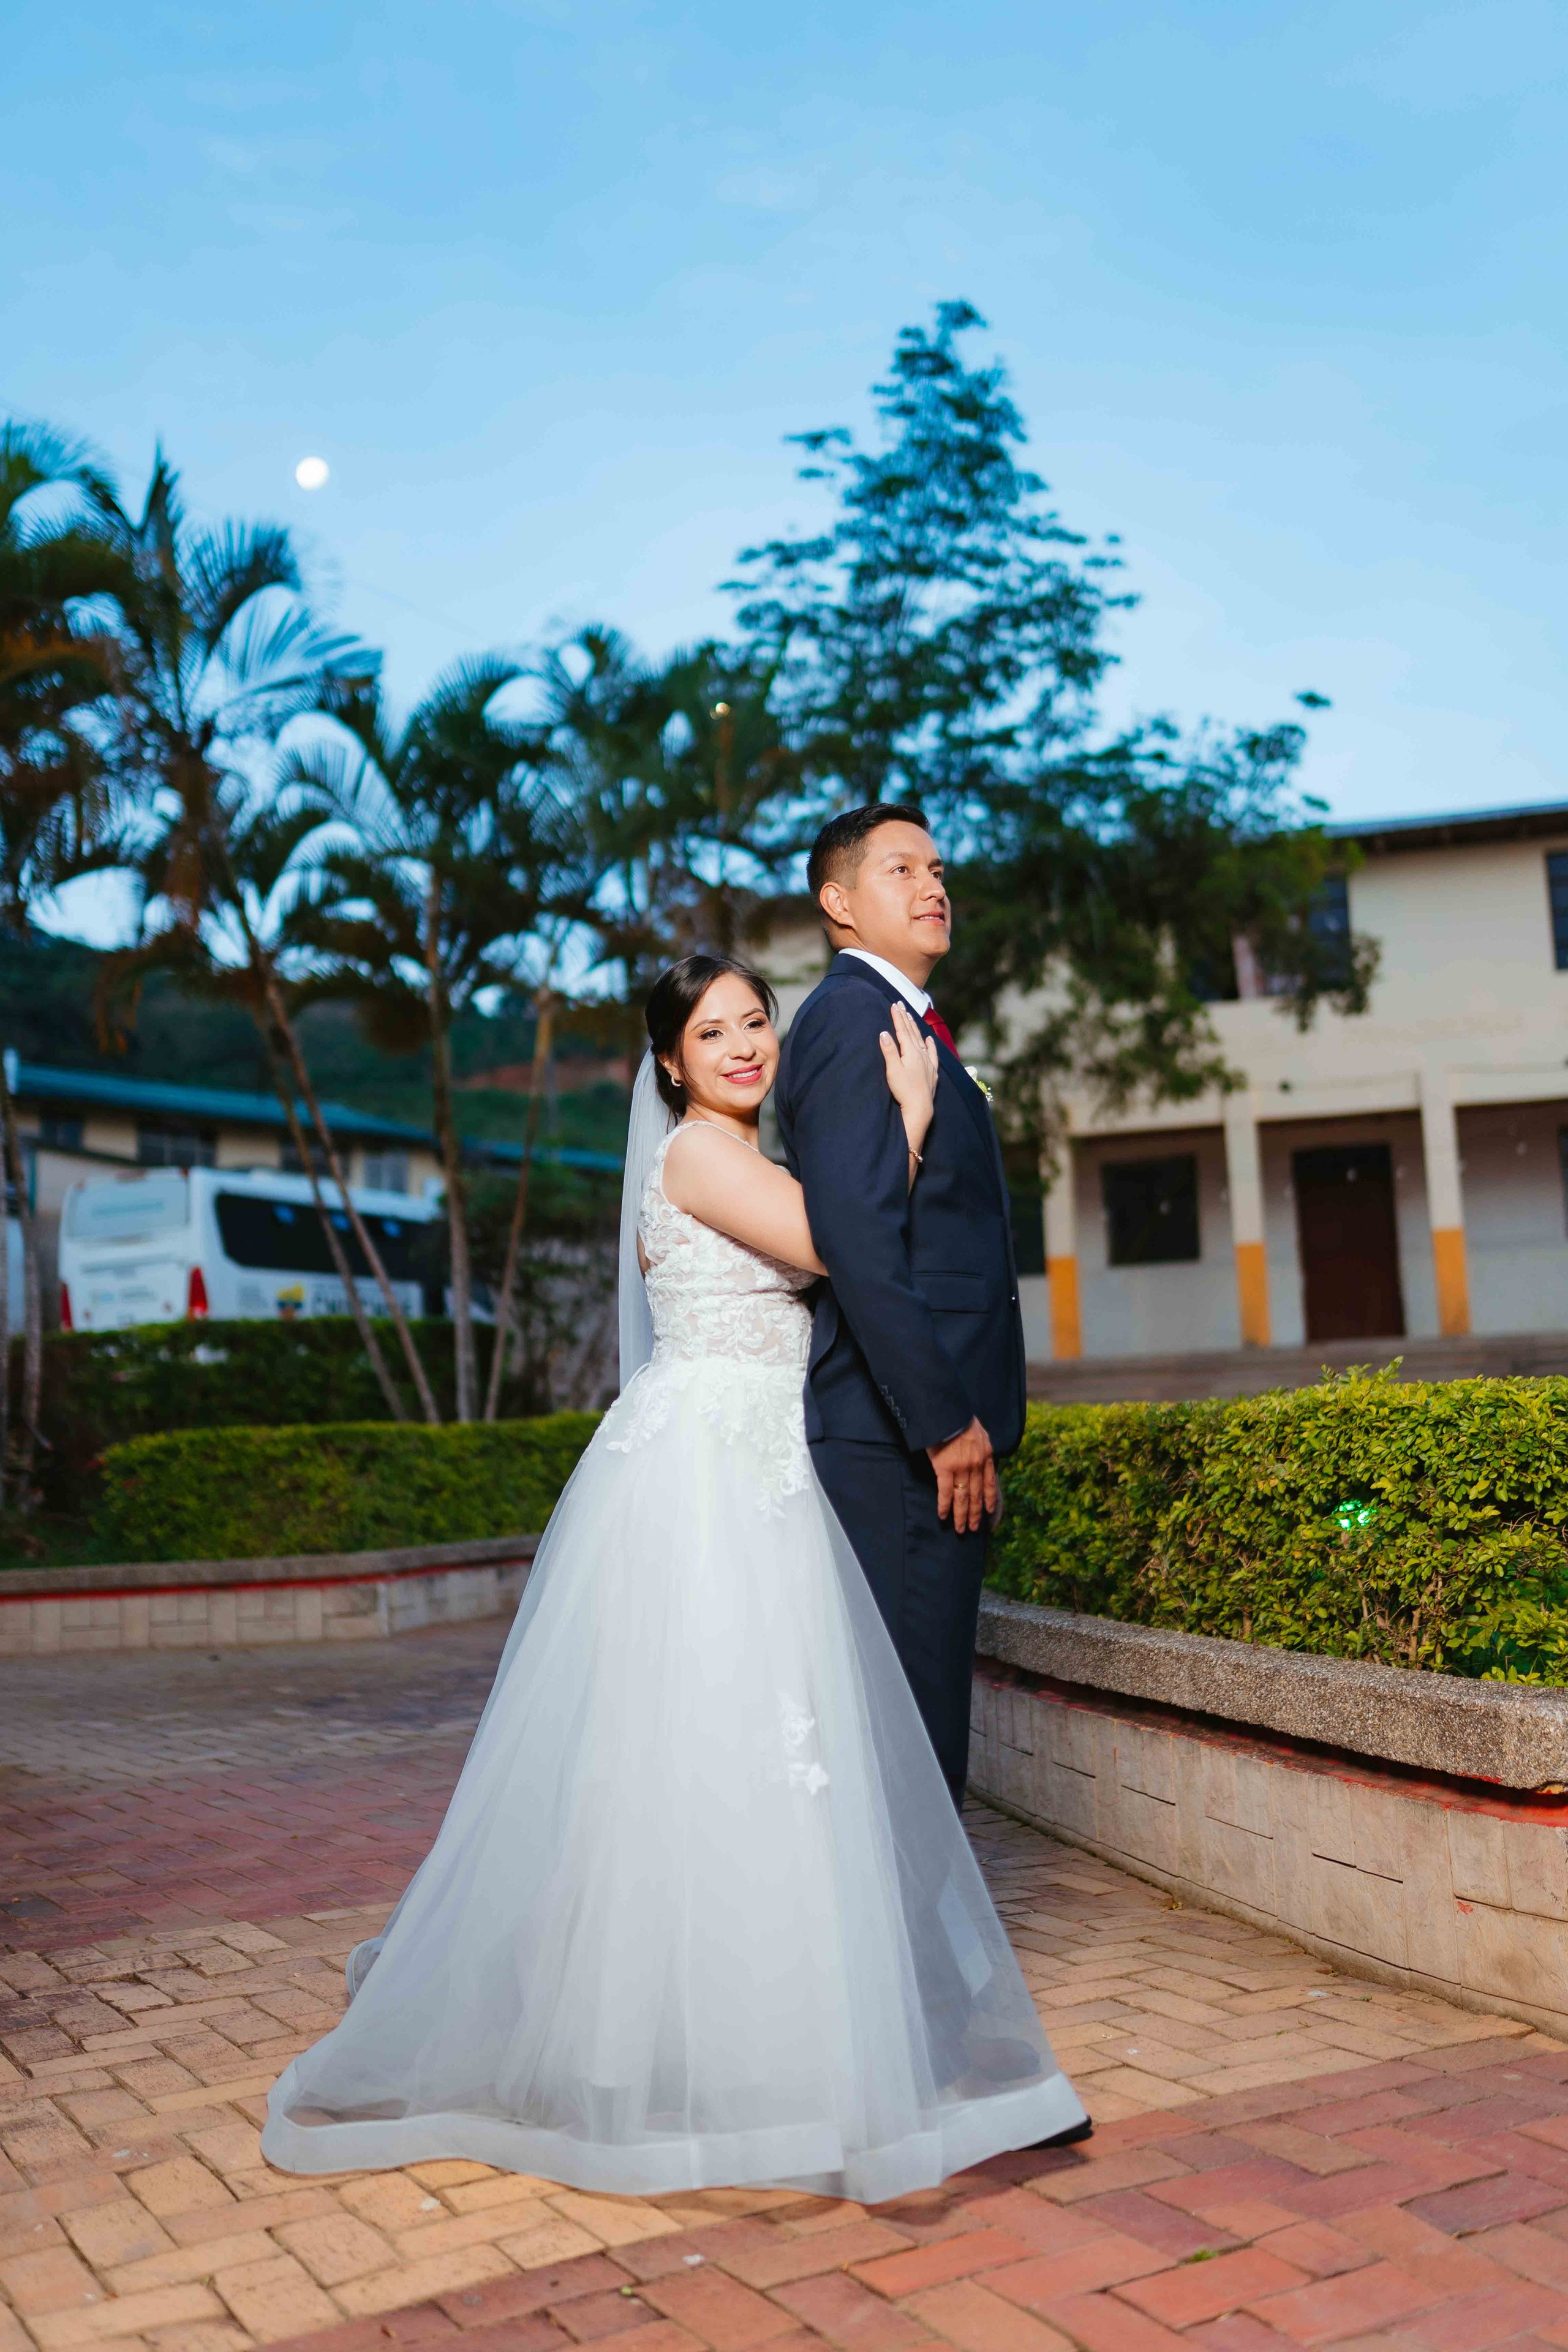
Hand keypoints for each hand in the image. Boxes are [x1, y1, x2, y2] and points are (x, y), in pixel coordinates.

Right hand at [879, 1000, 938, 1156]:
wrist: (920, 1108)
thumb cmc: (904, 1090)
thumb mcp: (893, 1070)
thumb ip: (889, 1051)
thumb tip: (884, 1033)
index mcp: (910, 1052)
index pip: (902, 1031)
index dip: (898, 1017)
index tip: (894, 1005)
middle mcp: (921, 1054)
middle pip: (912, 1032)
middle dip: (905, 1018)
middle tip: (901, 1004)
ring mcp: (928, 1062)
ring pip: (921, 1040)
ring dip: (915, 1028)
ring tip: (911, 1016)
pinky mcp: (932, 1072)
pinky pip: (932, 1053)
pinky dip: (931, 1044)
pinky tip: (929, 1038)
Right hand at [927, 1418, 997, 1535]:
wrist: (947, 1411)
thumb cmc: (959, 1418)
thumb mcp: (979, 1432)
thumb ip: (980, 1447)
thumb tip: (980, 1458)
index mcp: (986, 1455)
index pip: (990, 1483)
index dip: (989, 1499)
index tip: (989, 1511)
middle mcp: (976, 1465)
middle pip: (976, 1495)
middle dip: (974, 1514)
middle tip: (972, 1529)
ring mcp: (961, 1468)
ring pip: (963, 1498)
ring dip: (961, 1515)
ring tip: (960, 1529)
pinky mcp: (945, 1468)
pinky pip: (946, 1492)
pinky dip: (945, 1505)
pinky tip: (943, 1516)